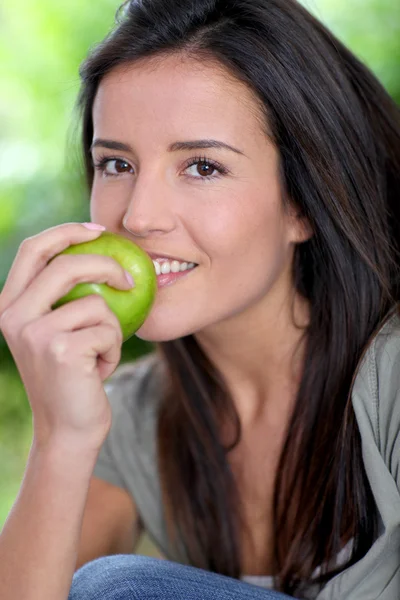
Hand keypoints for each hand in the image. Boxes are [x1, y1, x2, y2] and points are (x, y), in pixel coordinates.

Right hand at [0, 222, 133, 449]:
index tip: (100, 229)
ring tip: (101, 351)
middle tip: (131, 280)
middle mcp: (14, 315)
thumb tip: (101, 252)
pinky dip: (115, 348)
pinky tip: (100, 368)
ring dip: (111, 327)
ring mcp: (35, 332)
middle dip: (107, 267)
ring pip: (96, 303)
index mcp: (10, 305)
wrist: (68, 429)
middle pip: (67, 265)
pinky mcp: (61, 350)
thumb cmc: (72, 376)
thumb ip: (63, 296)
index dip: (67, 231)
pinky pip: (109, 330)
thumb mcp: (57, 331)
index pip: (34, 248)